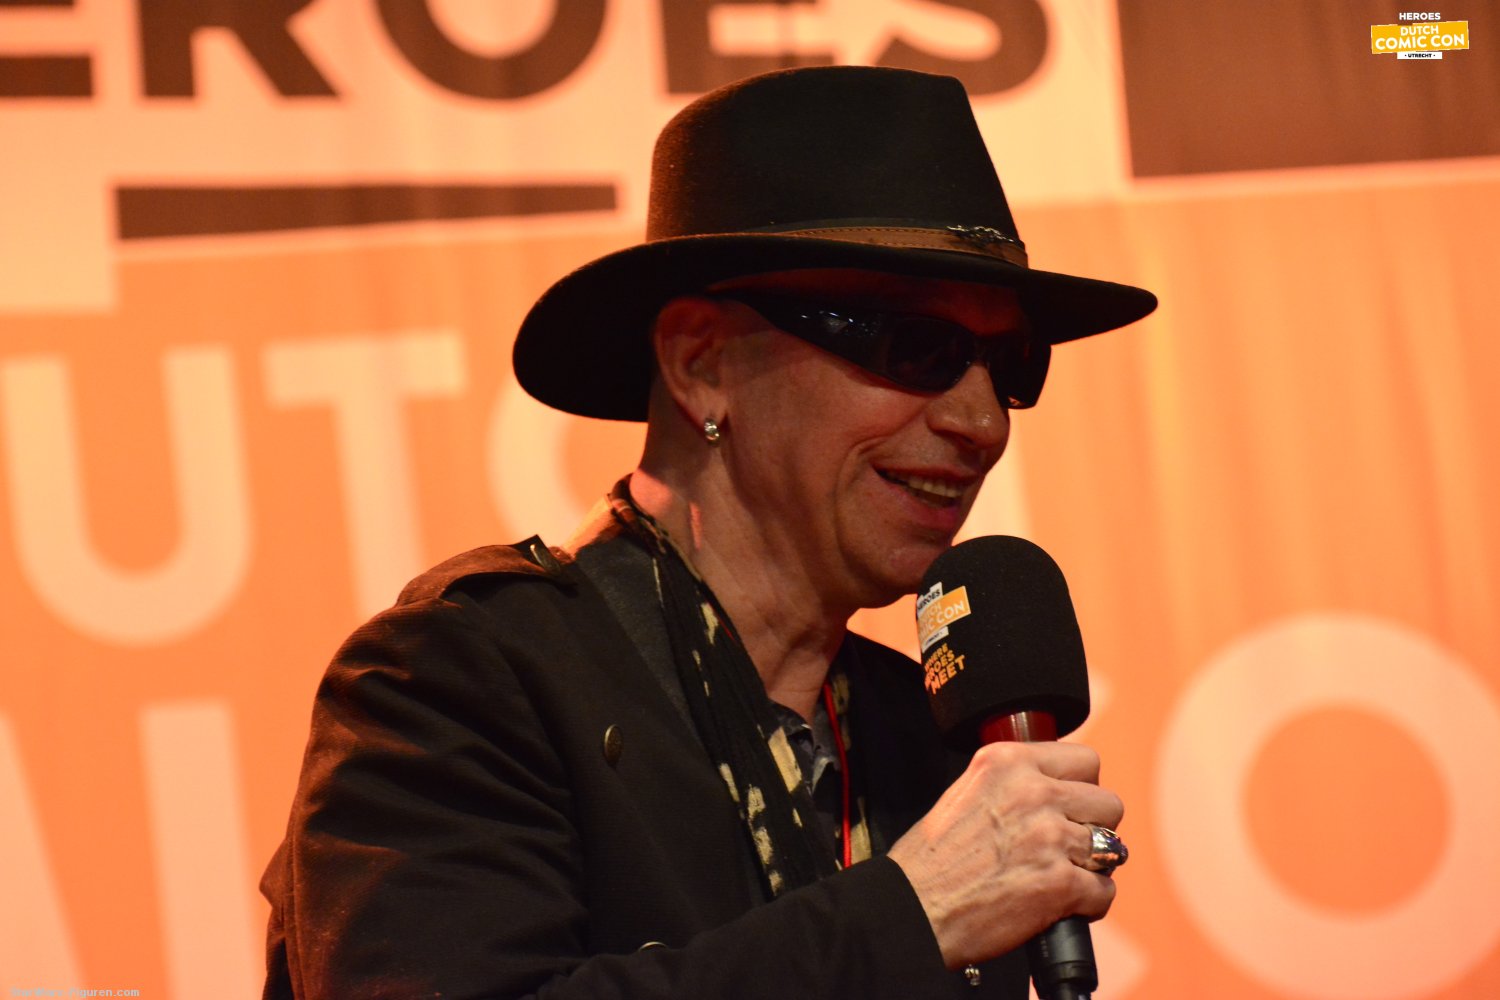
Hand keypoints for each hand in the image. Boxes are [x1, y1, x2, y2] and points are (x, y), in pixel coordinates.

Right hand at [886, 741, 1123, 968]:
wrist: (913, 909)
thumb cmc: (932, 860)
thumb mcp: (967, 792)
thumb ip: (1014, 783)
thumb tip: (1058, 789)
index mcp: (1007, 762)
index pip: (1086, 760)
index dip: (1081, 788)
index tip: (1070, 806)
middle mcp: (1032, 792)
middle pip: (1108, 804)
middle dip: (1093, 827)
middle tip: (1066, 846)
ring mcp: (1050, 838)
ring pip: (1113, 848)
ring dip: (1092, 866)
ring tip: (1062, 875)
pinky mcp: (1060, 884)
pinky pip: (1104, 891)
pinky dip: (1087, 904)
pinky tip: (1060, 905)